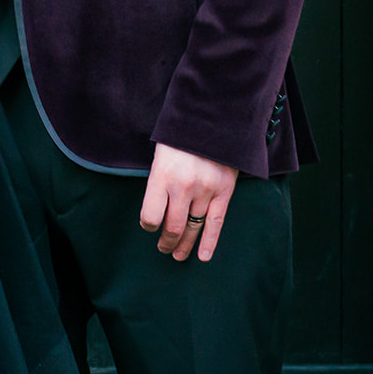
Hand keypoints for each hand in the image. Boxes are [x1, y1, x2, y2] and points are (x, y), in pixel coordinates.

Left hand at [139, 143, 237, 262]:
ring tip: (178, 255)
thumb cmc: (180, 135)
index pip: (151, 216)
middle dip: (166, 242)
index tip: (149, 226)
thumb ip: (159, 181)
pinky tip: (202, 256)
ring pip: (193, 228)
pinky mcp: (224, 191)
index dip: (148, 225)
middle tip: (163, 249)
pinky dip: (209, 242)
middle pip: (173, 227)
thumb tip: (158, 209)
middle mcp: (183, 187)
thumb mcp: (161, 154)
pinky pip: (215, 223)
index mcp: (162, 175)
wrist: (212, 117)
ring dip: (185, 245)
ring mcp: (205, 191)